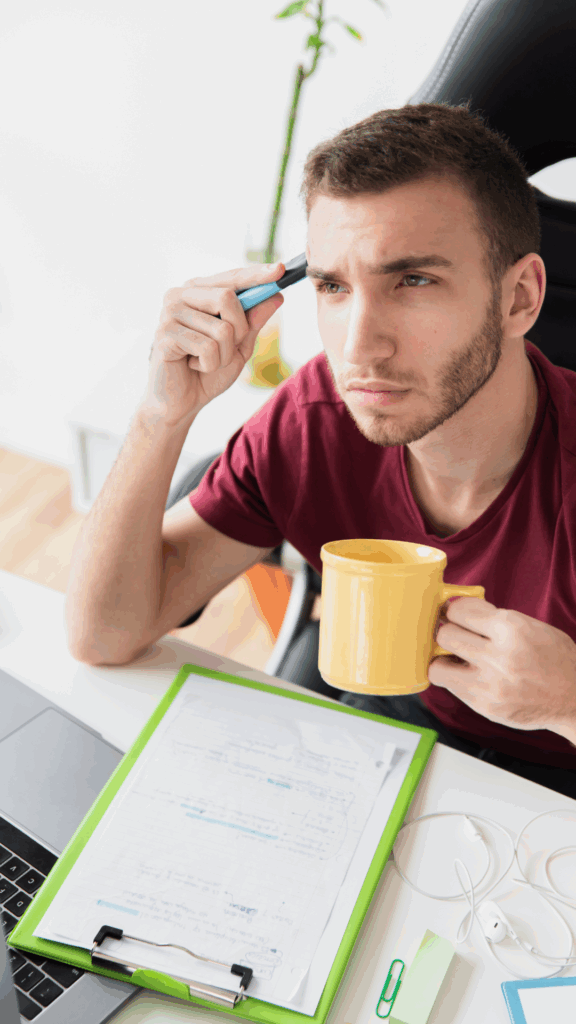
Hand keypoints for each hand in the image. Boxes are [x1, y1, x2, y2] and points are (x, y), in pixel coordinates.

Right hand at [144, 263, 285, 425]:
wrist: (181, 403)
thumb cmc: (207, 372)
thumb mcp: (239, 346)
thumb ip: (254, 321)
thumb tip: (276, 296)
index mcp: (198, 292)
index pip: (231, 278)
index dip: (256, 274)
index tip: (280, 269)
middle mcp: (180, 296)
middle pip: (228, 297)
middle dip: (239, 330)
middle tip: (226, 349)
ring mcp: (169, 313)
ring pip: (222, 328)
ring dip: (223, 355)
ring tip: (205, 361)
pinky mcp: (164, 335)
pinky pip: (207, 348)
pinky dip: (209, 365)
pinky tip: (193, 366)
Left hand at [429, 597, 575, 732]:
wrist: (573, 698)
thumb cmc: (554, 659)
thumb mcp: (531, 627)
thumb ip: (494, 618)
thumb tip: (461, 608)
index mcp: (512, 628)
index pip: (458, 610)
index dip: (454, 611)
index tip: (456, 615)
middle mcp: (498, 655)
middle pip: (444, 635)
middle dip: (449, 633)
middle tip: (456, 635)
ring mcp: (490, 684)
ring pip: (437, 666)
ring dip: (444, 659)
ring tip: (457, 658)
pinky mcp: (485, 706)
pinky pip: (450, 687)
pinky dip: (454, 679)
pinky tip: (467, 675)